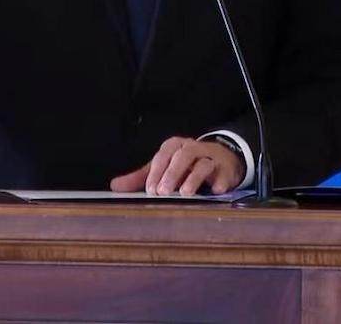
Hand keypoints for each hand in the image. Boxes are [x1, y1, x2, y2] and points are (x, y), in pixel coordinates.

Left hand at [110, 136, 245, 195]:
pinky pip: (223, 175)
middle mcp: (193, 149)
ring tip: (186, 193)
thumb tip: (115, 186)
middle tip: (164, 192)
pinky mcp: (225, 171)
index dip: (157, 171)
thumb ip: (140, 177)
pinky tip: (215, 191)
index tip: (151, 189)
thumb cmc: (185, 165)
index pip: (164, 155)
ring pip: (203, 164)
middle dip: (173, 173)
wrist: (220, 160)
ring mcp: (211, 159)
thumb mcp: (163, 168)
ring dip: (194, 178)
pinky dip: (219, 182)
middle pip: (183, 156)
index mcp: (175, 146)